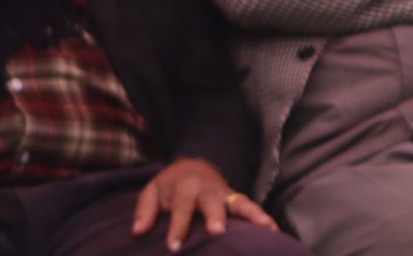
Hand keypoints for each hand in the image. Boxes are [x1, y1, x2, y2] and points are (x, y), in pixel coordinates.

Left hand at [131, 156, 276, 249]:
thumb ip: (144, 210)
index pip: (181, 207)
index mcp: (185, 186)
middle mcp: (209, 189)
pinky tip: (275, 231)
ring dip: (252, 214)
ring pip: (240, 202)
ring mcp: (226, 194)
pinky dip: (264, 217)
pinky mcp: (236, 200)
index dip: (178, 227)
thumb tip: (137, 232)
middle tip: (217, 231)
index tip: (174, 247)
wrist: (194, 164)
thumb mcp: (152, 191)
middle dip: (216, 216)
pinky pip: (251, 207)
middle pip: (213, 202)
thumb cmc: (170, 185)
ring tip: (265, 228)